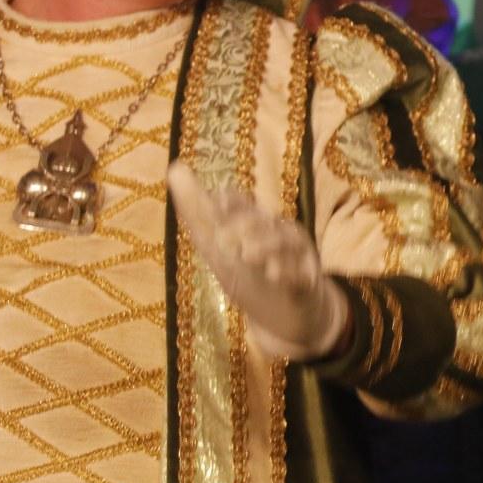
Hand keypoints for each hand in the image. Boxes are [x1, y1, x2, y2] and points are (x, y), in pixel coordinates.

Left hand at [167, 160, 349, 360]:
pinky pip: (301, 271)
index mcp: (253, 222)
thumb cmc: (249, 274)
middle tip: (223, 238)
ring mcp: (294, 254)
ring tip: (247, 254)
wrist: (287, 315)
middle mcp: (276, 231)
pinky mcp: (308, 279)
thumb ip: (198, 212)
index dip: (230, 201)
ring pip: (284, 241)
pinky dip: (288, 271)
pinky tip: (273, 274)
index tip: (215, 203)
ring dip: (265, 245)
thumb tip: (174, 167)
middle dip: (246, 225)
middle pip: (263, 220)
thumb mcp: (219, 249)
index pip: (241, 203)